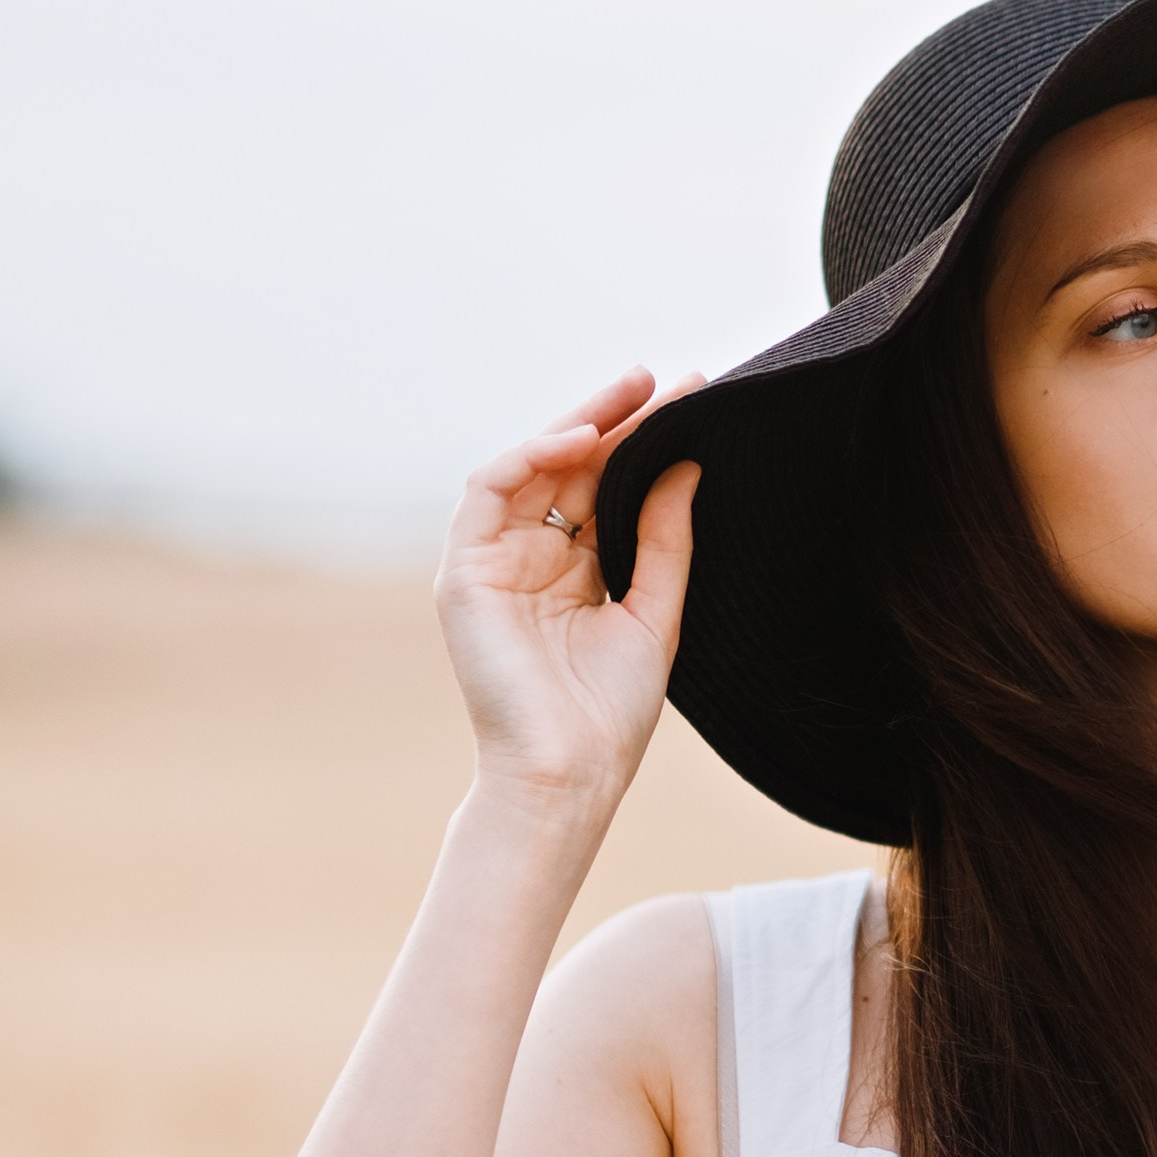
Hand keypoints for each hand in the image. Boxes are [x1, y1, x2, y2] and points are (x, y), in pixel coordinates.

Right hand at [435, 369, 703, 811]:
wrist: (568, 774)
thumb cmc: (609, 715)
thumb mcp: (653, 612)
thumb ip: (664, 539)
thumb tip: (687, 465)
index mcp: (576, 575)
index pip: (606, 492)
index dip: (643, 447)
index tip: (692, 405)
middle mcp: (533, 562)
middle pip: (570, 472)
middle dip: (616, 421)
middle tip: (665, 381)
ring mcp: (494, 564)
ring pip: (530, 469)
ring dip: (578, 424)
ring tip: (632, 391)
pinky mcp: (464, 571)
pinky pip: (490, 489)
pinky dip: (532, 456)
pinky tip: (582, 439)